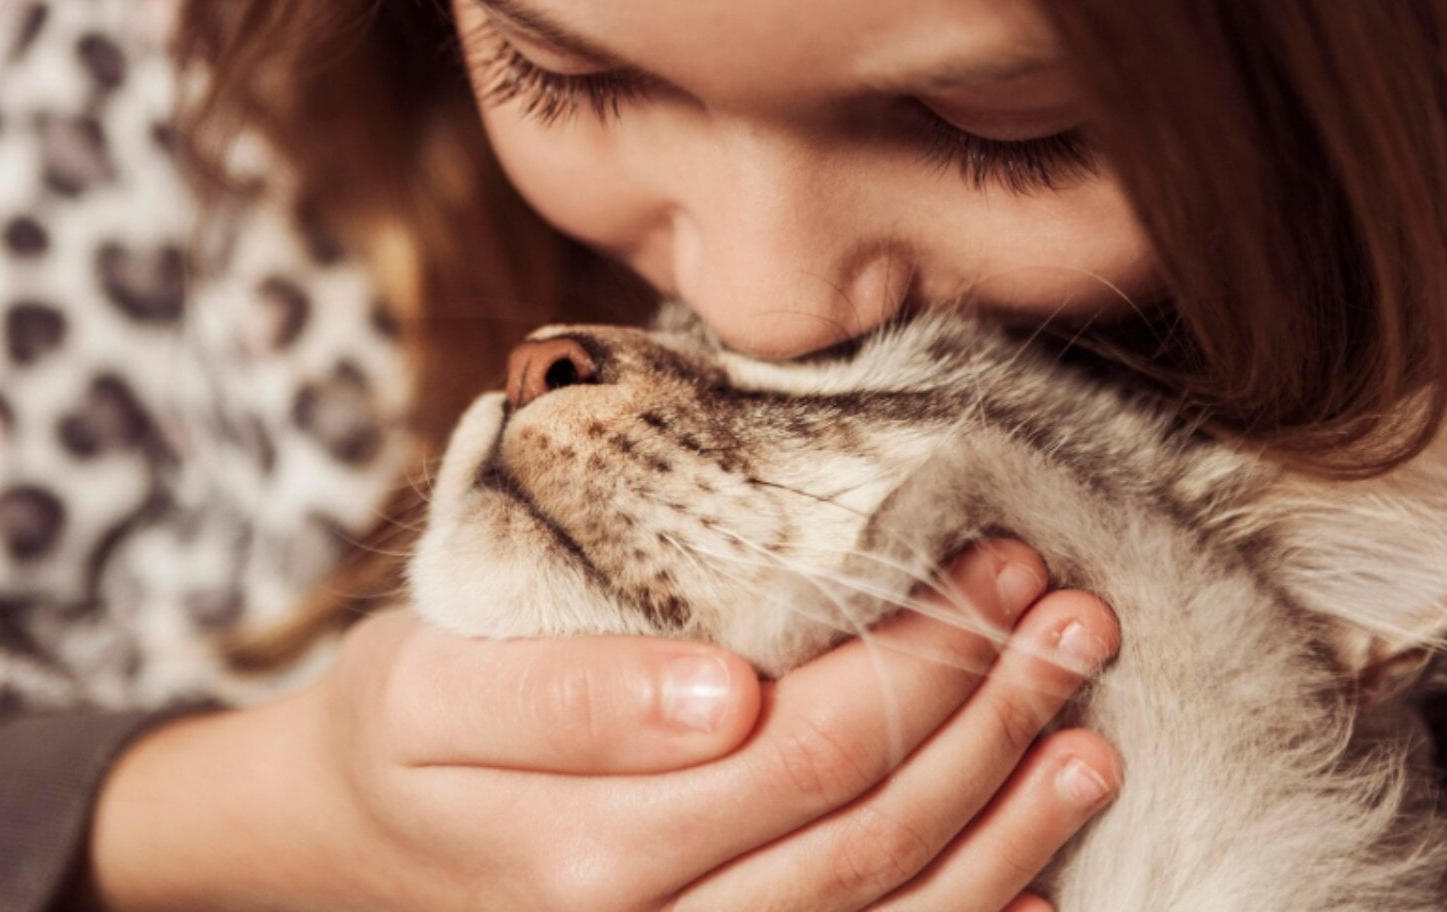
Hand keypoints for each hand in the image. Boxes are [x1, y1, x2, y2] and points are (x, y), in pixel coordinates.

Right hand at [85, 540, 1118, 910]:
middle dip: (986, 714)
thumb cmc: (406, 729)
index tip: (996, 568)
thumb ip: (568, 698)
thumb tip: (727, 694)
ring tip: (1091, 727)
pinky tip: (1039, 871)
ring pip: (887, 909)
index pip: (803, 746)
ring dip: (1007, 818)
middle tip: (1066, 613)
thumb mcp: (435, 686)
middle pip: (866, 826)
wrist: (356, 833)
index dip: (920, 659)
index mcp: (588, 849)